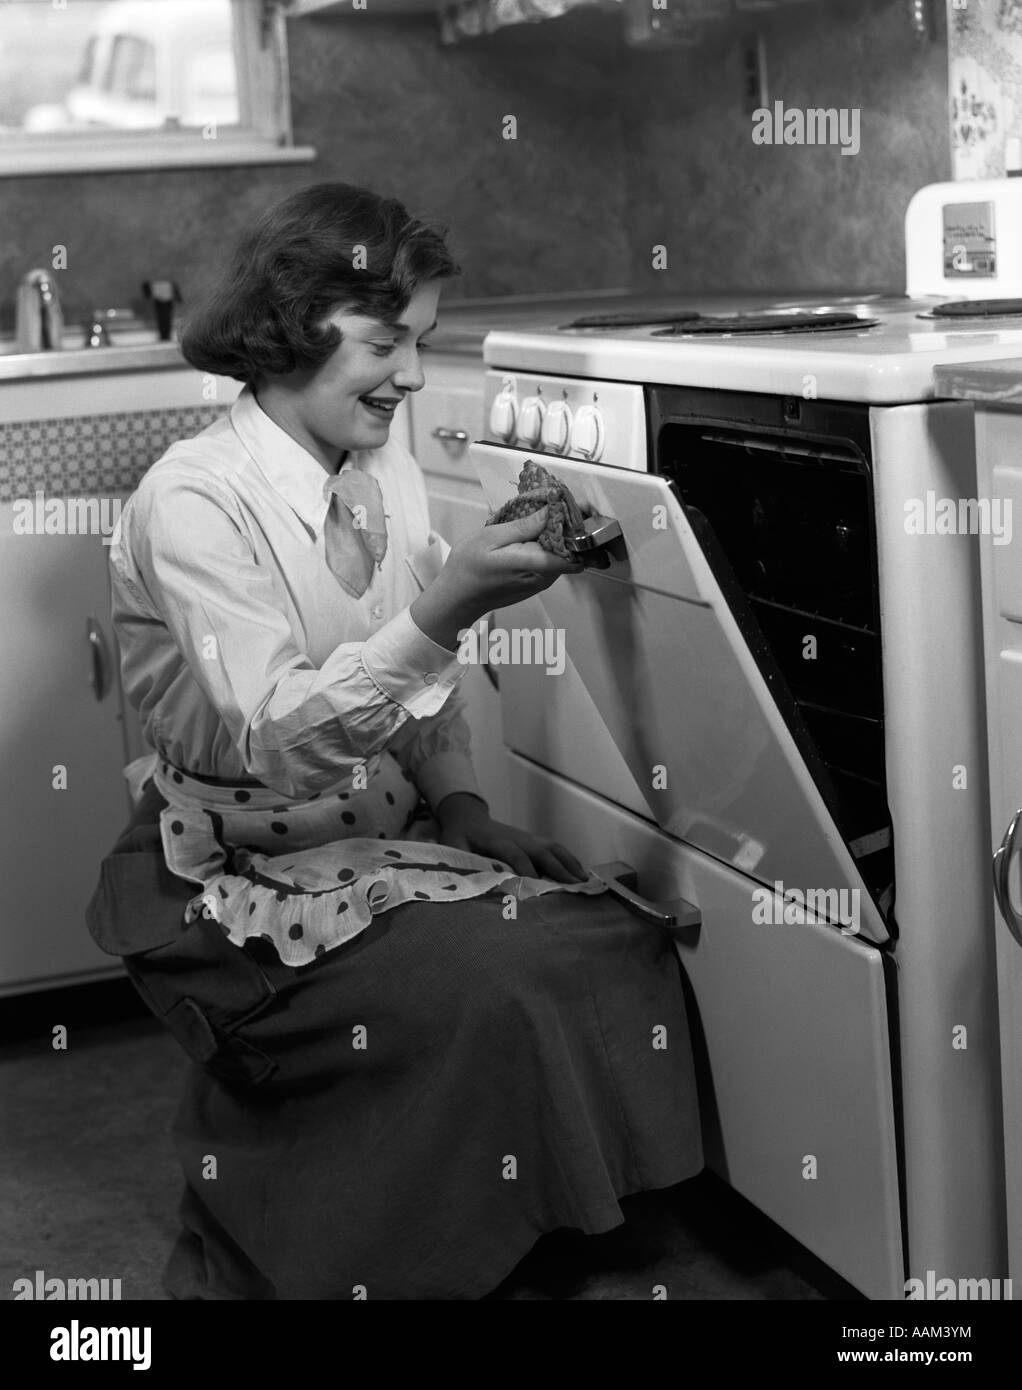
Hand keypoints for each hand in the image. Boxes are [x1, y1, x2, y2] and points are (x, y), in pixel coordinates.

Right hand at [410, 507, 582, 651]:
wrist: (457, 598)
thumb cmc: (468, 568)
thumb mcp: (492, 538)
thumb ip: (524, 526)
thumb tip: (550, 512)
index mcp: (536, 564)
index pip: (575, 546)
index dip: (577, 525)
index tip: (569, 505)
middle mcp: (545, 576)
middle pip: (571, 548)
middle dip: (565, 525)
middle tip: (550, 504)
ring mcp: (542, 582)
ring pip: (561, 553)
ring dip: (554, 534)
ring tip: (538, 514)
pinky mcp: (536, 583)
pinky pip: (550, 560)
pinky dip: (545, 545)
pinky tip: (530, 533)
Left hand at [435, 792, 587, 883]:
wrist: (467, 820)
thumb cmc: (458, 840)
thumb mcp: (453, 851)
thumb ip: (462, 865)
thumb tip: (473, 887)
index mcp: (494, 840)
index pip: (515, 854)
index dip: (526, 870)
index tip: (536, 889)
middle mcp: (515, 837)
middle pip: (540, 850)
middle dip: (557, 868)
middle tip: (572, 886)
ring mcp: (526, 837)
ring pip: (552, 848)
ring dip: (568, 863)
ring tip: (583, 881)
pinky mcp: (532, 840)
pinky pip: (554, 848)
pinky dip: (569, 859)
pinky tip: (580, 872)